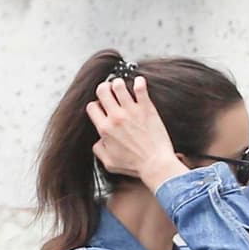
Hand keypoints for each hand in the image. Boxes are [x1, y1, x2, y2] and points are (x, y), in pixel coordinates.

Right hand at [86, 75, 184, 189]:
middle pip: (102, 90)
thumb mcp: (110, 163)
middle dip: (105, 89)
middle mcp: (116, 117)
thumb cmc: (136, 166)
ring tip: (123, 88)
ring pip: (118, 85)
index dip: (97, 106)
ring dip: (119, 84)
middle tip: (110, 92)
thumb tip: (98, 141)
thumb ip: (99, 150)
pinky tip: (139, 83)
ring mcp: (131, 111)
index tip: (103, 108)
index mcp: (105, 129)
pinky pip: (140, 87)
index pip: (92, 107)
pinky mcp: (146, 109)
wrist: (156, 166)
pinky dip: (138, 82)